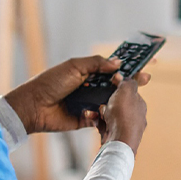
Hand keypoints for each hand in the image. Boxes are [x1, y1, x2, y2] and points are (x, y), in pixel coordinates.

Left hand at [4, 55, 150, 134]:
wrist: (34, 107)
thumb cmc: (50, 83)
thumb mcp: (74, 67)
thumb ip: (96, 64)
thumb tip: (118, 63)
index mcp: (87, 71)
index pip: (112, 66)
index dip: (128, 64)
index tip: (146, 61)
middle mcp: (90, 86)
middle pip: (116, 84)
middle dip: (131, 82)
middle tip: (146, 79)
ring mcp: (89, 102)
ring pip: (112, 101)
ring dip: (120, 99)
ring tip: (130, 97)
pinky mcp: (87, 118)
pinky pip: (102, 117)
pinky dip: (107, 115)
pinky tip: (110, 111)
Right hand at [100, 77, 147, 153]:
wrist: (118, 142)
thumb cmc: (125, 118)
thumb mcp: (127, 91)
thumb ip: (126, 82)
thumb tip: (123, 77)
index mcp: (139, 105)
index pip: (129, 91)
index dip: (119, 86)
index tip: (111, 82)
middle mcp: (133, 117)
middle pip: (117, 103)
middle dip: (106, 100)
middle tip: (103, 100)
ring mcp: (123, 127)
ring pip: (108, 114)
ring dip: (99, 111)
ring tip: (97, 112)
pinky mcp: (113, 135)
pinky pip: (101, 124)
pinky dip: (95, 120)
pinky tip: (92, 118)